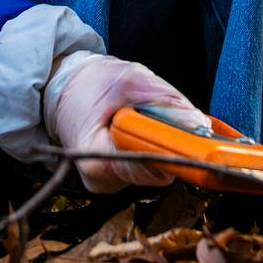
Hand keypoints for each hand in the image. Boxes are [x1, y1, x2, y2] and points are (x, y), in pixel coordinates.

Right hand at [44, 52, 204, 192]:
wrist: (62, 88)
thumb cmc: (90, 83)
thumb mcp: (130, 79)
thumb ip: (167, 101)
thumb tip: (200, 125)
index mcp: (98, 158)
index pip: (151, 168)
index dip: (176, 149)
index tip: (195, 135)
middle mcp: (103, 180)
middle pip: (158, 171)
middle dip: (168, 143)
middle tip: (161, 114)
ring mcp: (109, 183)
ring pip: (155, 169)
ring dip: (158, 143)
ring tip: (140, 117)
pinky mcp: (116, 179)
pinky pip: (147, 166)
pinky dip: (150, 147)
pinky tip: (135, 129)